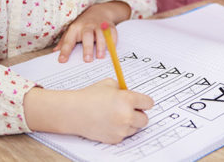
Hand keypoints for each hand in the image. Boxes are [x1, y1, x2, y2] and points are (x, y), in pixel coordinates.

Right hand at [24, 79, 153, 143]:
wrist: (74, 111)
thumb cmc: (90, 96)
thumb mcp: (109, 84)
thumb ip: (124, 89)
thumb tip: (134, 96)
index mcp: (127, 99)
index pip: (148, 103)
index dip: (144, 102)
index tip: (141, 103)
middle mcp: (126, 115)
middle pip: (145, 119)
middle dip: (139, 114)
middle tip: (130, 110)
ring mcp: (121, 129)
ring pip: (135, 128)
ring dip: (129, 123)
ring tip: (115, 115)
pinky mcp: (115, 139)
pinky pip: (124, 135)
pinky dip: (120, 130)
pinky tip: (109, 122)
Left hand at [53, 1, 130, 62]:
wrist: (99, 11)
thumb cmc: (83, 25)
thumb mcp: (72, 30)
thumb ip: (64, 42)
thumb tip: (55, 52)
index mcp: (75, 28)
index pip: (69, 40)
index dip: (65, 50)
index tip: (62, 61)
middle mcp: (87, 26)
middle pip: (87, 36)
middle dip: (87, 48)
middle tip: (87, 60)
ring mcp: (99, 25)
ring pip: (101, 35)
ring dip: (101, 46)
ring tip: (100, 57)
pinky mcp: (110, 26)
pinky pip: (112, 34)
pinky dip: (112, 42)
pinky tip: (111, 50)